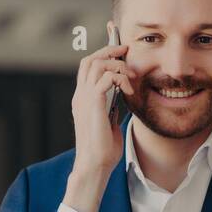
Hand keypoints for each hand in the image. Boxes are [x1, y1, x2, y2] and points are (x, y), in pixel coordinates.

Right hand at [71, 34, 134, 179]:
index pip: (88, 67)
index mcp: (82, 99)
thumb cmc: (103, 150)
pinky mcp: (93, 104)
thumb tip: (119, 98)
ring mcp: (84, 99)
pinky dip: (120, 79)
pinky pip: (106, 78)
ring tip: (130, 77)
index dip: (102, 53)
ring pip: (97, 64)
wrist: (95, 165)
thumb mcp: (108, 123)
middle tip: (126, 51)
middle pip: (90, 59)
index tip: (118, 46)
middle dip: (109, 50)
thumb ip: (110, 108)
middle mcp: (80, 95)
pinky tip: (130, 91)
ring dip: (117, 65)